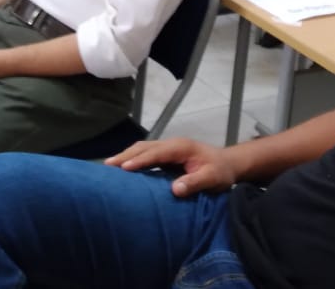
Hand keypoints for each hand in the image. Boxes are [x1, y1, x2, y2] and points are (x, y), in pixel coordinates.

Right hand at [105, 138, 236, 197]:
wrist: (227, 164)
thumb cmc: (220, 172)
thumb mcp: (212, 179)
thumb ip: (195, 183)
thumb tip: (175, 190)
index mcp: (181, 147)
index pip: (157, 153)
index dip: (140, 160)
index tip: (123, 167)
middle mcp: (172, 144)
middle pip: (144, 147)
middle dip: (125, 155)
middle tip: (107, 166)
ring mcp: (168, 148)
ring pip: (143, 148)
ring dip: (126, 155)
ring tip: (108, 167)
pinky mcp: (166, 155)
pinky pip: (146, 154)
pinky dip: (133, 158)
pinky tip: (123, 168)